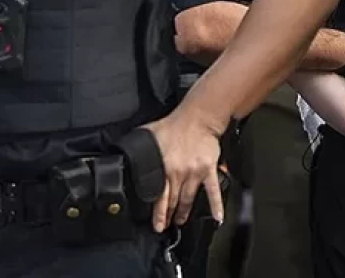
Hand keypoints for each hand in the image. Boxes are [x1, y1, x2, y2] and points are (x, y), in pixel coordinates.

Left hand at [144, 110, 225, 230]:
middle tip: (166, 225)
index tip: (157, 225)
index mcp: (164, 167)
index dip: (158, 214)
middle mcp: (179, 173)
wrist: (197, 118)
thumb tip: (127, 155)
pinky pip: (213, 191)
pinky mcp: (208, 170)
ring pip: (188, 199)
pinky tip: (217, 217)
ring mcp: (195, 173)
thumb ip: (140, 148)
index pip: (159, 196)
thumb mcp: (149, 135)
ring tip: (181, 220)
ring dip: (184, 212)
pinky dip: (215, 205)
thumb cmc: (174, 124)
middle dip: (169, 216)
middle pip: (173, 201)